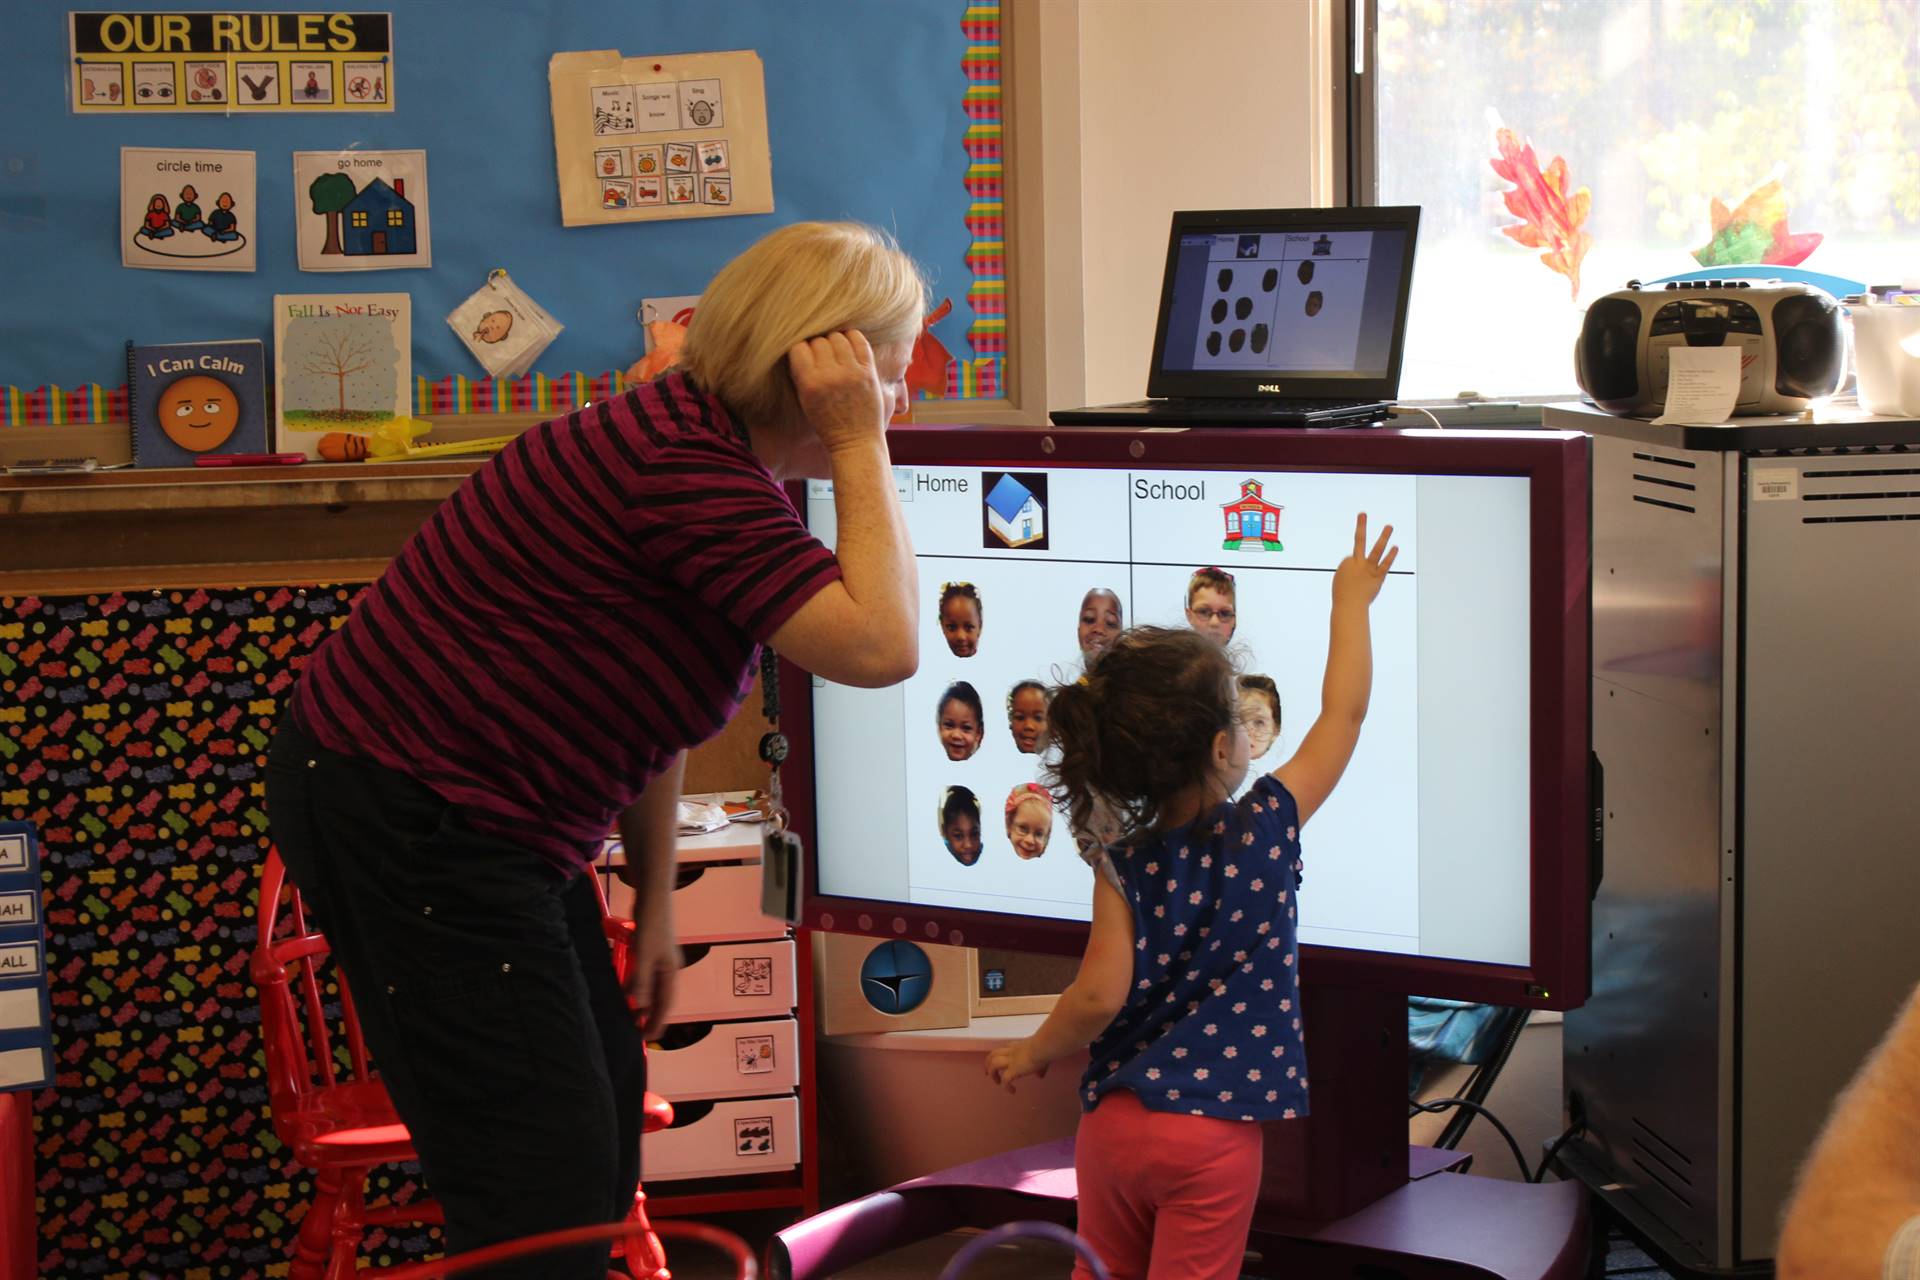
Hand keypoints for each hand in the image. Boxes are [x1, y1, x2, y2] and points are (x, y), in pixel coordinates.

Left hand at [624, 919, 682, 1036]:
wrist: (653, 897)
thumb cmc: (650, 926)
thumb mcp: (644, 955)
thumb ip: (641, 981)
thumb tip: (639, 1007)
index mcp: (670, 972)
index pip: (666, 1004)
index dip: (658, 1022)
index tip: (647, 1038)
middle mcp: (668, 969)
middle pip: (661, 998)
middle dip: (651, 1016)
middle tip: (637, 1033)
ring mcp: (660, 959)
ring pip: (652, 988)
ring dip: (643, 1003)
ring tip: (631, 1017)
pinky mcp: (650, 951)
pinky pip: (645, 977)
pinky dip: (638, 987)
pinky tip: (627, 991)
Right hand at [787, 330, 886, 454]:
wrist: (855, 441)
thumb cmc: (827, 423)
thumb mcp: (805, 400)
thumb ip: (802, 373)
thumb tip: (802, 344)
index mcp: (810, 384)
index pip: (798, 348)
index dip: (800, 348)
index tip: (804, 354)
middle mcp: (830, 375)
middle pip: (818, 340)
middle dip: (817, 345)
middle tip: (821, 354)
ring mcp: (851, 372)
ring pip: (837, 337)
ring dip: (834, 340)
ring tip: (835, 350)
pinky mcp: (868, 371)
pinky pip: (860, 341)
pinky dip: (852, 337)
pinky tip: (848, 342)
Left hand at [985, 1039, 1049, 1092]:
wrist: (1043, 1047)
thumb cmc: (1045, 1048)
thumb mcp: (1042, 1056)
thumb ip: (1039, 1067)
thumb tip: (1040, 1075)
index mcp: (1018, 1046)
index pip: (1005, 1049)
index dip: (1001, 1055)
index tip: (1002, 1061)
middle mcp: (1011, 1052)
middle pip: (993, 1054)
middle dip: (988, 1063)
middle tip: (987, 1072)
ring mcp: (1011, 1060)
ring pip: (993, 1064)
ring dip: (992, 1073)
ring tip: (997, 1082)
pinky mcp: (1013, 1070)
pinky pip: (1005, 1080)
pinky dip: (1007, 1087)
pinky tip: (1012, 1091)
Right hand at [1332, 512, 1397, 609]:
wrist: (1349, 607)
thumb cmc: (1344, 596)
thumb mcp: (1342, 580)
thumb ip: (1351, 571)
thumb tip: (1361, 567)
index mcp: (1346, 562)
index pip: (1353, 557)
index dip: (1354, 568)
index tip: (1354, 579)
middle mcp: (1356, 562)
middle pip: (1358, 541)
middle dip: (1361, 527)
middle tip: (1363, 514)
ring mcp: (1368, 569)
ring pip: (1376, 550)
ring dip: (1383, 537)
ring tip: (1389, 526)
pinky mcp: (1378, 577)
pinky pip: (1385, 565)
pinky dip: (1391, 556)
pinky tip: (1396, 547)